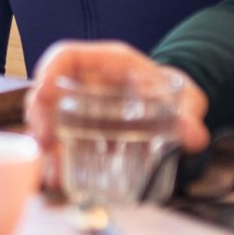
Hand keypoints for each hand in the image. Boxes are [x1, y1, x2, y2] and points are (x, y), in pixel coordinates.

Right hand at [23, 40, 209, 186]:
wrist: (178, 110)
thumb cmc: (175, 96)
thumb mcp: (184, 101)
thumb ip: (188, 115)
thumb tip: (194, 136)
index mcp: (107, 63)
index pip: (66, 56)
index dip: (48, 70)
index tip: (43, 92)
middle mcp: (86, 83)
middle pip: (47, 91)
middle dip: (39, 116)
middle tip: (45, 143)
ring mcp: (80, 108)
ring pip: (48, 120)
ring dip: (44, 145)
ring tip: (51, 170)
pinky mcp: (82, 133)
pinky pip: (59, 143)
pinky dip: (56, 160)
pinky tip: (58, 179)